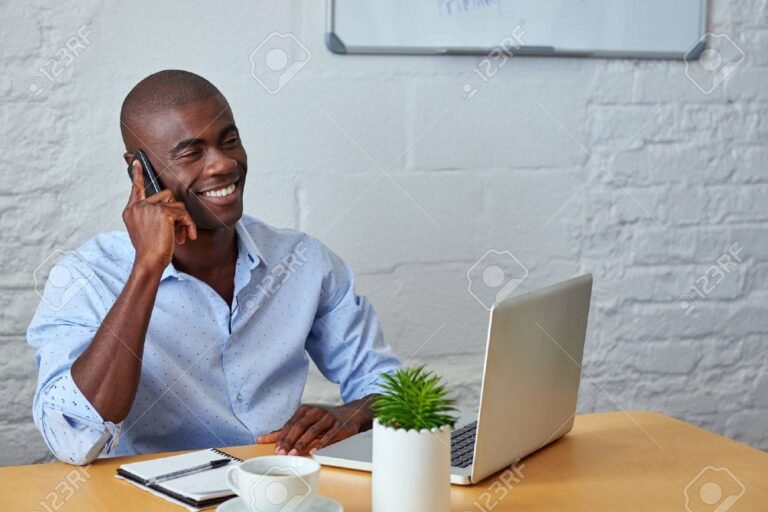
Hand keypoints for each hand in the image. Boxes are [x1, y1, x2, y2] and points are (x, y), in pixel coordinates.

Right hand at [123, 161, 196, 272]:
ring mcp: (149, 208)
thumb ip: (154, 215)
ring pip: (177, 205)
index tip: (137, 161)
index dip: (137, 174)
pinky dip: (189, 225)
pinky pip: (183, 213)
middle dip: (176, 213)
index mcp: (131, 211)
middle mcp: (137, 207)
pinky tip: (187, 237)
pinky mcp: (163, 212)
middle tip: (180, 230)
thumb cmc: (150, 251)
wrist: (149, 261)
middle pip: (166, 196)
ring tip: (182, 236)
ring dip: (184, 221)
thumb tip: (172, 207)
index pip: (136, 188)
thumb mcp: (147, 230)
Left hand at [257, 397, 375, 455]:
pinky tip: (315, 450)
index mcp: (304, 410)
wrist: (349, 414)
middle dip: (289, 441)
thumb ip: (285, 431)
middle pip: (299, 426)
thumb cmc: (323, 420)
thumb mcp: (304, 422)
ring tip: (295, 453)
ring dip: (303, 443)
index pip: (290, 424)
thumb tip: (262, 438)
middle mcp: (315, 412)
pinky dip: (322, 442)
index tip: (276, 449)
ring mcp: (328, 418)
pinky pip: (330, 434)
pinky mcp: (339, 425)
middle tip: (282, 453)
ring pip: (313, 430)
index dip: (282, 437)